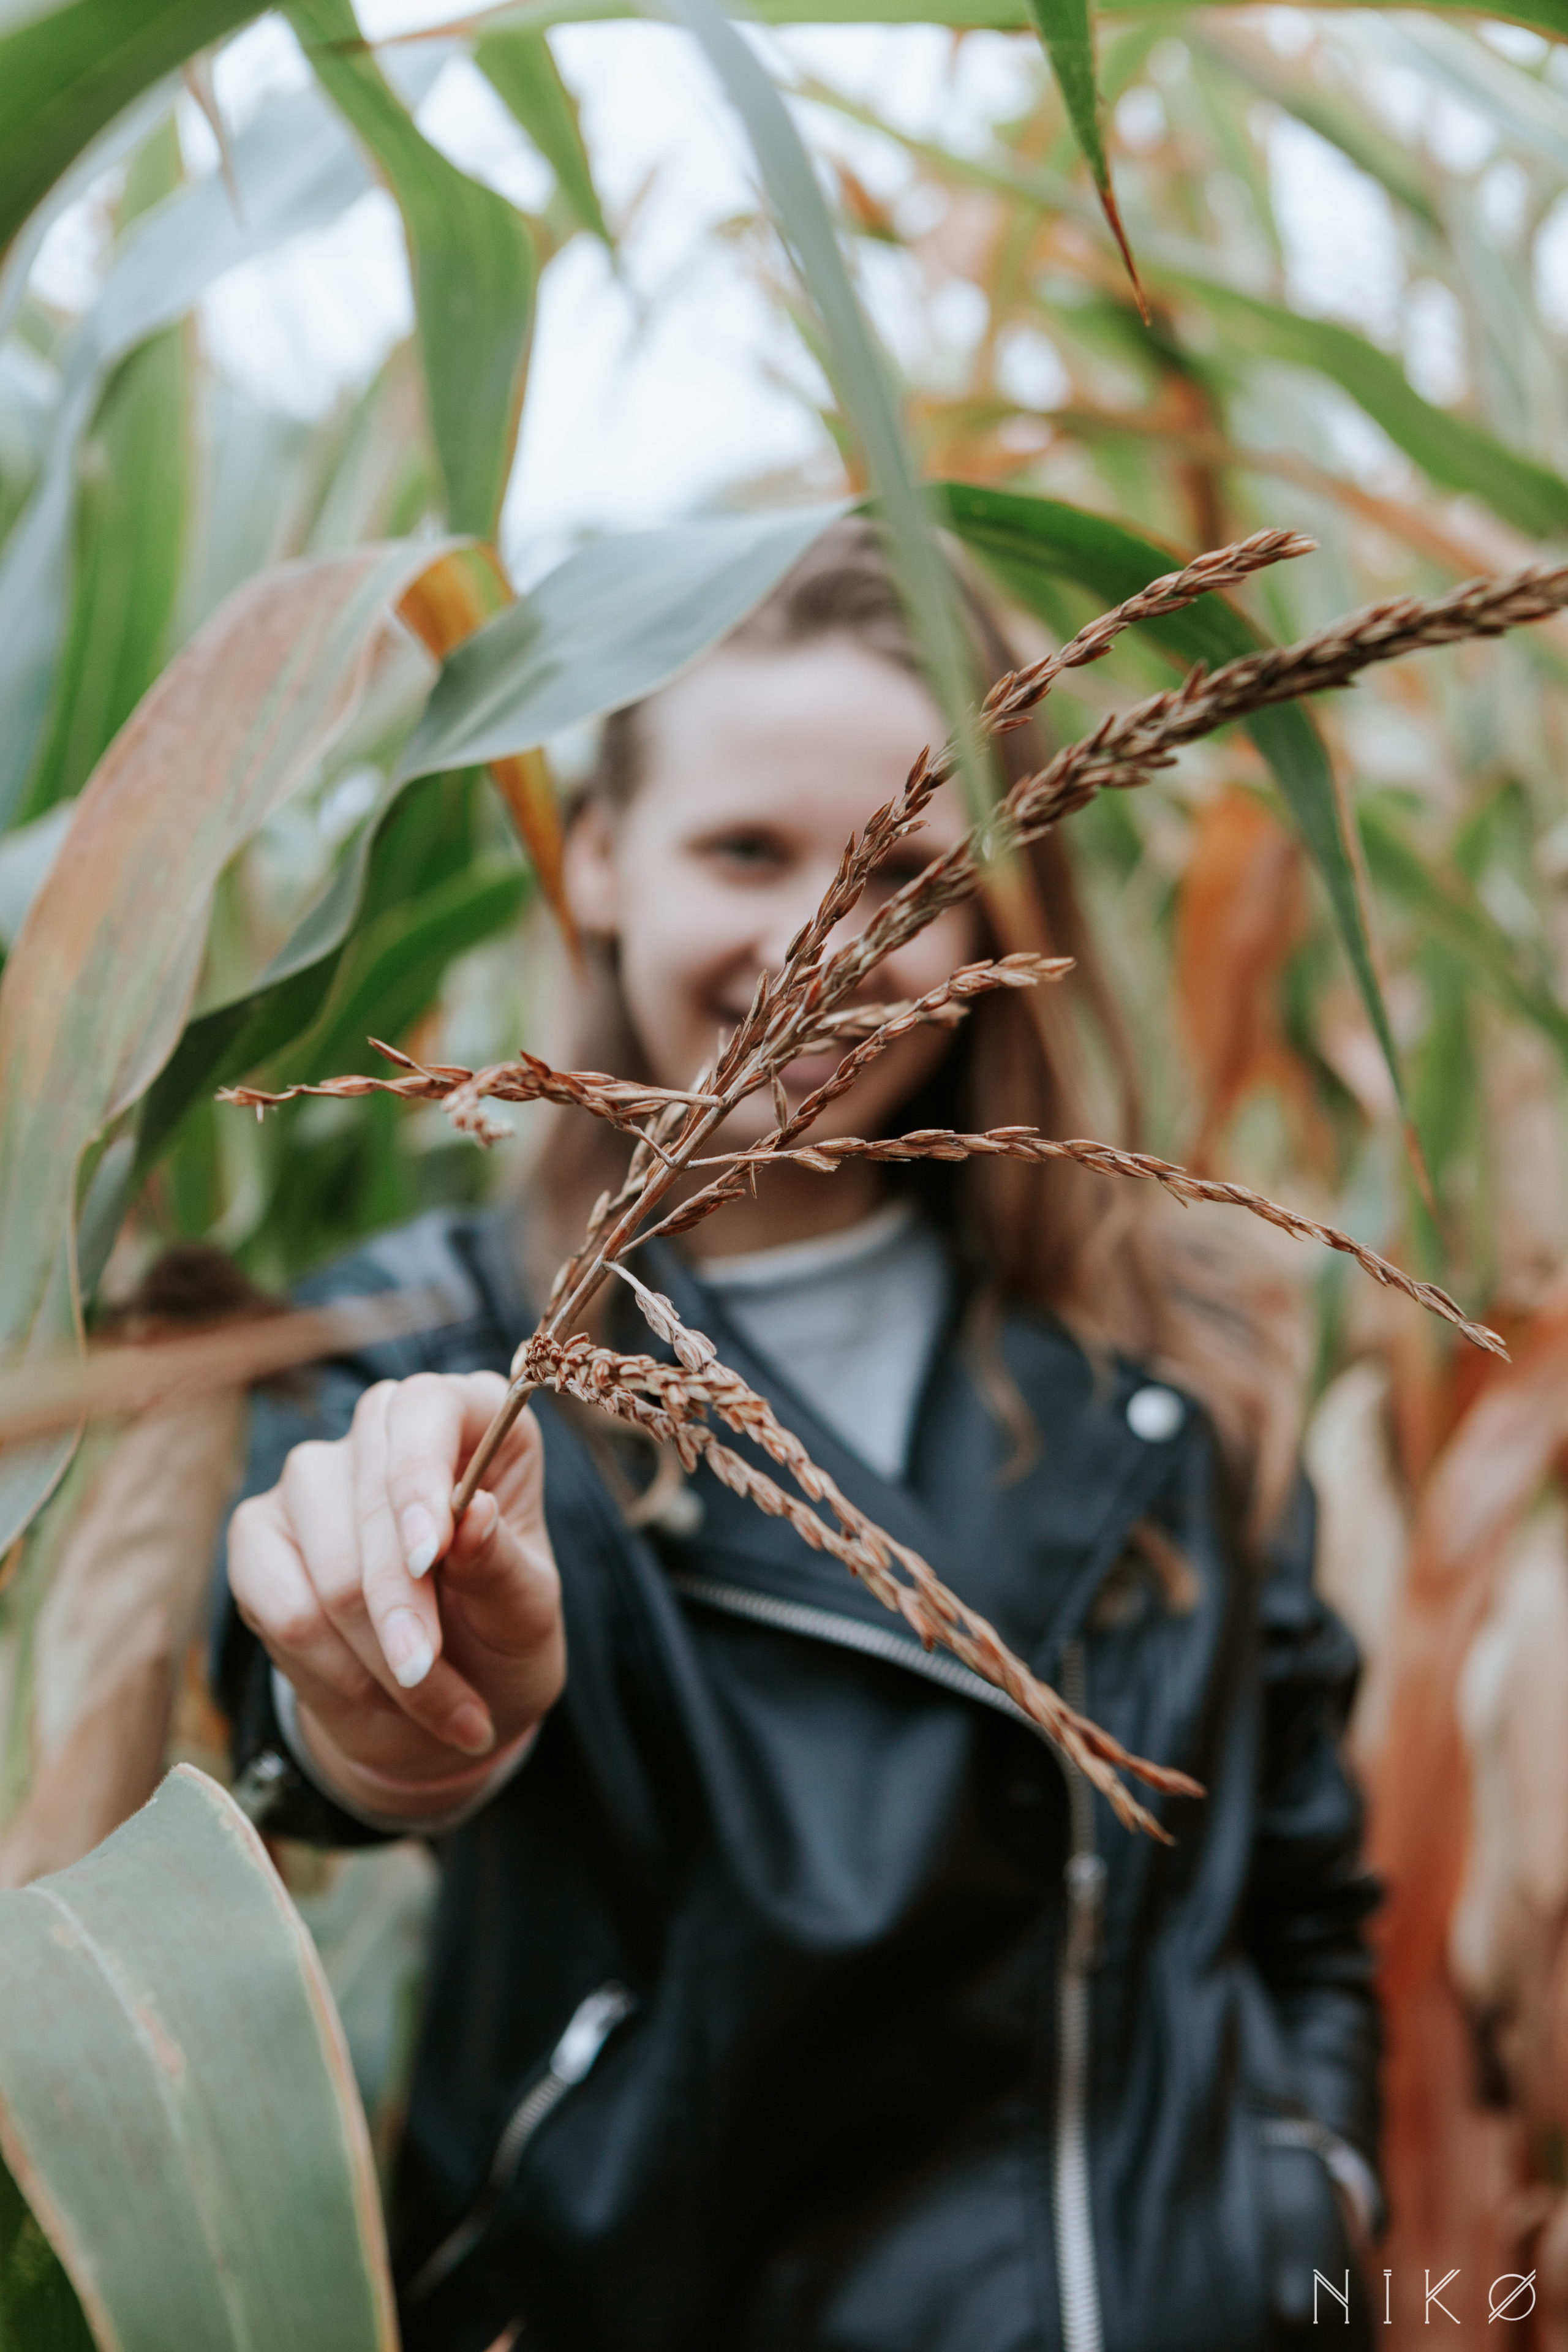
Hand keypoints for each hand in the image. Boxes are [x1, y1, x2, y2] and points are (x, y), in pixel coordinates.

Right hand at [228, 1372, 563, 1818]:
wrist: (440, 1704)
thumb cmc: (499, 1632)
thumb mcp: (526, 1609)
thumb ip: (502, 1564)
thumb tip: (473, 1514)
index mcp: (467, 1415)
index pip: (426, 1407)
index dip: (420, 1480)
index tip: (429, 1557)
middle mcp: (383, 1427)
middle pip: (372, 1501)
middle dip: (405, 1609)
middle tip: (435, 1682)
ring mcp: (313, 1476)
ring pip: (330, 1569)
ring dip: (379, 1655)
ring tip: (429, 1702)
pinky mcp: (257, 1533)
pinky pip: (280, 1606)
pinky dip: (329, 1668)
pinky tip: (371, 1690)